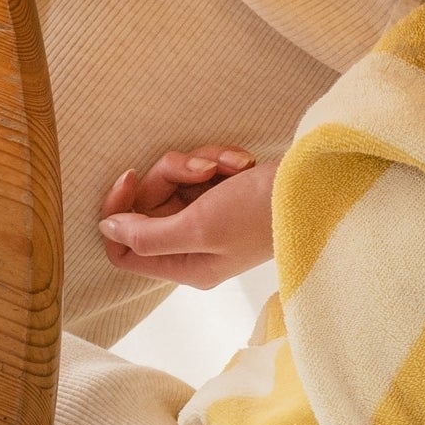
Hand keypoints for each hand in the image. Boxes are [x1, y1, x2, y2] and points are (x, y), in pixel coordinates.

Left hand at [98, 143, 279, 287]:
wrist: (317, 184)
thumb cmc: (261, 214)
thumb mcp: (199, 227)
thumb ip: (149, 234)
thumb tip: (107, 229)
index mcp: (186, 265)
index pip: (123, 249)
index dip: (118, 212)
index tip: (129, 177)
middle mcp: (194, 245)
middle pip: (149, 205)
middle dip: (171, 175)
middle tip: (201, 169)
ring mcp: (210, 217)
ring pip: (174, 181)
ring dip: (199, 162)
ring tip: (229, 165)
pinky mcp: (225, 193)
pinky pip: (200, 169)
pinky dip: (218, 158)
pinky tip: (241, 162)